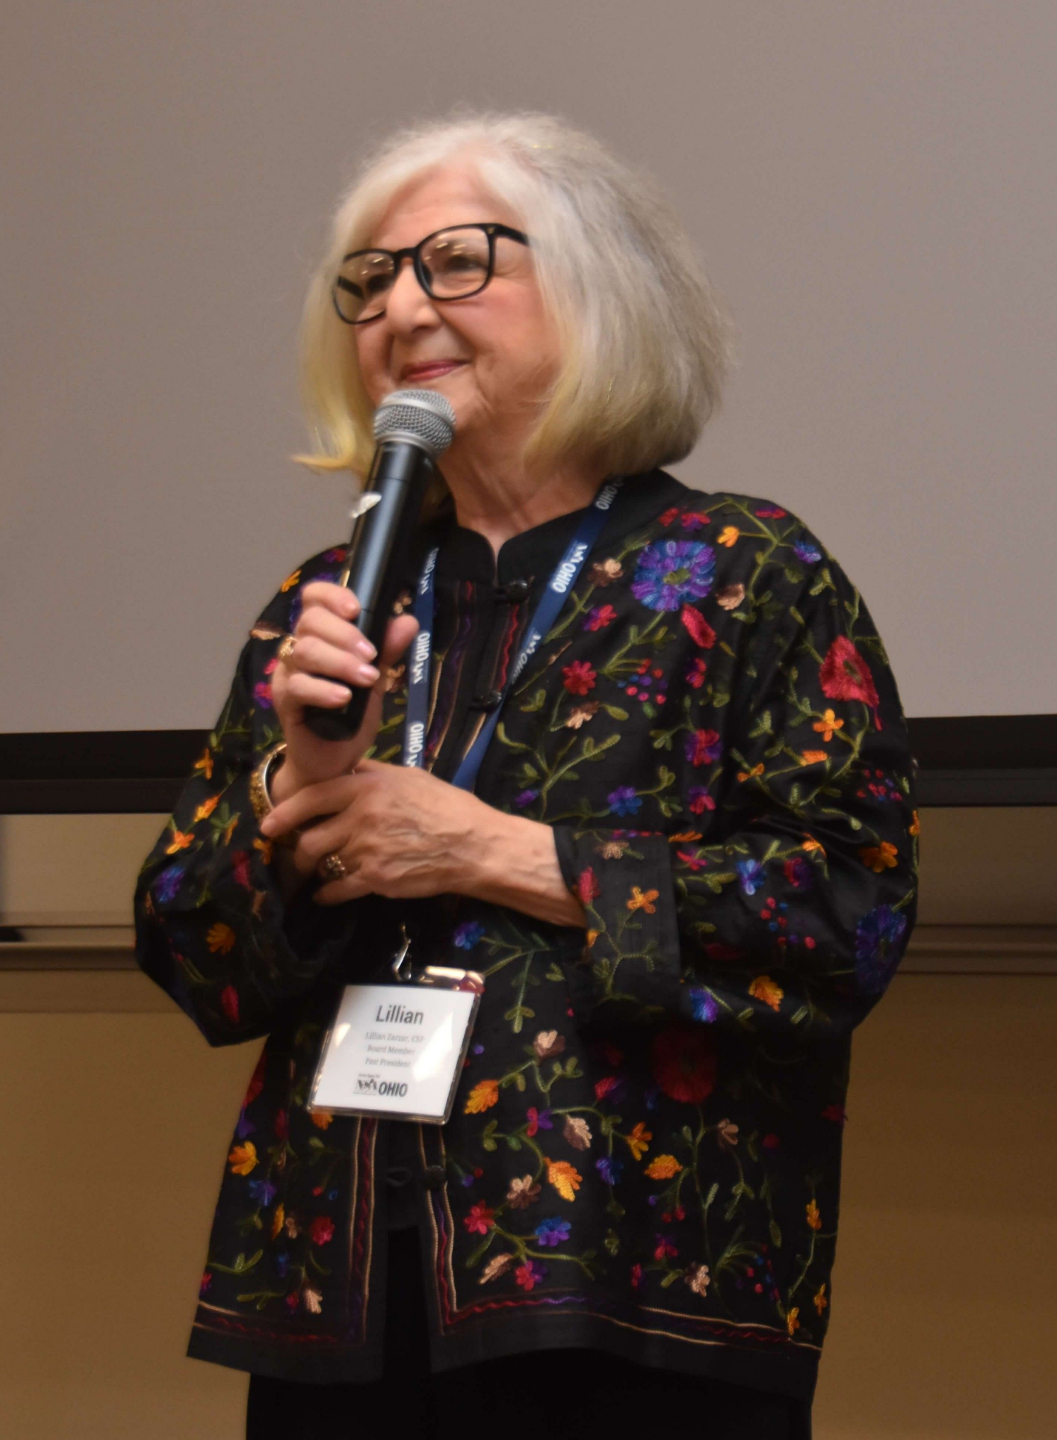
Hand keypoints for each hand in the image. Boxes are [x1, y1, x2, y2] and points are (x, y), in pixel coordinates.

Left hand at [260, 760, 586, 927]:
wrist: (472, 844)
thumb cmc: (445, 806)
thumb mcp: (406, 777)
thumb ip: (370, 775)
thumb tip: (343, 770)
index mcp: (366, 786)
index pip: (312, 796)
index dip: (284, 812)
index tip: (268, 824)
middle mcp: (360, 816)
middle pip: (308, 837)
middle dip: (294, 851)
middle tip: (291, 855)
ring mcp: (366, 849)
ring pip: (320, 864)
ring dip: (311, 872)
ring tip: (310, 875)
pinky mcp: (375, 879)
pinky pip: (336, 889)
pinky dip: (326, 895)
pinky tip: (326, 895)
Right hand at [270, 582, 418, 797]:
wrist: (333, 759)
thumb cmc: (350, 715)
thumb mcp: (375, 679)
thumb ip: (386, 650)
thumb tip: (408, 621)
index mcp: (320, 634)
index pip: (314, 598)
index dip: (332, 595)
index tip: (356, 609)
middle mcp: (298, 648)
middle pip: (310, 621)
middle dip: (345, 634)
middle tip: (372, 655)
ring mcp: (287, 673)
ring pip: (305, 652)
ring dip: (340, 662)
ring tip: (367, 678)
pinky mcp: (284, 701)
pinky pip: (298, 686)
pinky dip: (323, 690)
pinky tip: (344, 698)